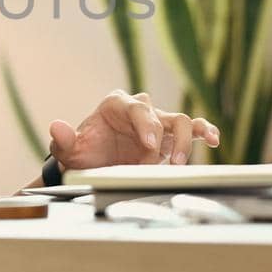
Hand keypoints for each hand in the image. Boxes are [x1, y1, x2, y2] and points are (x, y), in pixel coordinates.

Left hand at [48, 90, 219, 169]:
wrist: (91, 167)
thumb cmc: (82, 154)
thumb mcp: (67, 151)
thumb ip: (63, 140)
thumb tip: (57, 126)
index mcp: (116, 104)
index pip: (137, 108)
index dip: (146, 125)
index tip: (150, 147)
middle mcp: (140, 109)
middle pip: (162, 115)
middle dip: (166, 139)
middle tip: (165, 163)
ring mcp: (158, 123)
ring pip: (182, 121)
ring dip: (188, 140)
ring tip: (183, 162)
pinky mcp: (169, 138)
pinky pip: (193, 130)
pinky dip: (206, 132)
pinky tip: (214, 140)